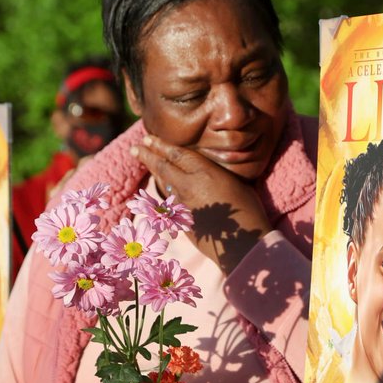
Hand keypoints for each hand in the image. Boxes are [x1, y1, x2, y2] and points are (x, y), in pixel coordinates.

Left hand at [132, 134, 271, 272]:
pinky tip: (166, 186)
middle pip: (162, 167)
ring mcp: (182, 204)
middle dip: (147, 155)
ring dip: (155, 172)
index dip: (160, 145)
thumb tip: (206, 169)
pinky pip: (170, 199)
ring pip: (164, 183)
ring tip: (147, 163)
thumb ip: (217, 173)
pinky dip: (166, 189)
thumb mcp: (236, 182)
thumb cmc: (248, 210)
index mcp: (204, 172)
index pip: (176, 154)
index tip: (146, 138)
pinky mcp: (181, 220)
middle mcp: (188, 186)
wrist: (243, 244)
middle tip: (135, 148)